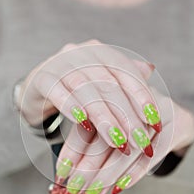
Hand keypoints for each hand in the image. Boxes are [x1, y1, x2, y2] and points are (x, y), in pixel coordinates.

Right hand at [18, 40, 157, 154]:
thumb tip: (150, 70)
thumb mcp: (101, 81)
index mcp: (101, 51)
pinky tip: (84, 124)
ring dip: (105, 118)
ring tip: (118, 142)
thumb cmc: (76, 87)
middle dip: (127, 115)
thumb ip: (123, 78)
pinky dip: (72, 107)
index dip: (143, 97)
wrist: (39, 86)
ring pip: (87, 90)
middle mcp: (83, 52)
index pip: (127, 73)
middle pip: (109, 84)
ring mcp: (61, 63)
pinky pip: (58, 92)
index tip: (155, 122)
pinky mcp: (42, 78)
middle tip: (140, 141)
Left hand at [55, 88, 193, 193]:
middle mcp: (132, 105)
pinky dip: (132, 175)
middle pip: (105, 141)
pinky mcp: (173, 131)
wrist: (173, 116)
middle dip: (86, 170)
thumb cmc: (132, 120)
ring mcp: (153, 118)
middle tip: (73, 190)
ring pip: (125, 152)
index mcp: (110, 97)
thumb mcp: (110, 121)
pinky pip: (149, 158)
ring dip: (106, 177)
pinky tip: (117, 189)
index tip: (61, 173)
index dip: (72, 152)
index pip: (88, 126)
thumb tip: (64, 170)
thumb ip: (88, 136)